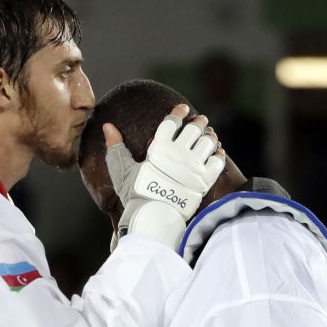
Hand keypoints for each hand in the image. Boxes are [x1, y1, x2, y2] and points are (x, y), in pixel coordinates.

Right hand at [104, 105, 225, 248]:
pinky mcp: (204, 181)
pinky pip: (218, 162)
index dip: (178, 113)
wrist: (153, 218)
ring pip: (208, 142)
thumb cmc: (135, 194)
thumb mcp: (121, 170)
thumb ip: (115, 147)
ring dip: (209, 136)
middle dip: (198, 122)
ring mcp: (194, 167)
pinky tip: (217, 152)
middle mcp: (179, 153)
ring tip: (209, 134)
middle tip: (200, 120)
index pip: (172, 122)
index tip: (183, 108)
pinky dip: (218, 154)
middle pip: (194, 129)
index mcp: (159, 148)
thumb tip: (108, 127)